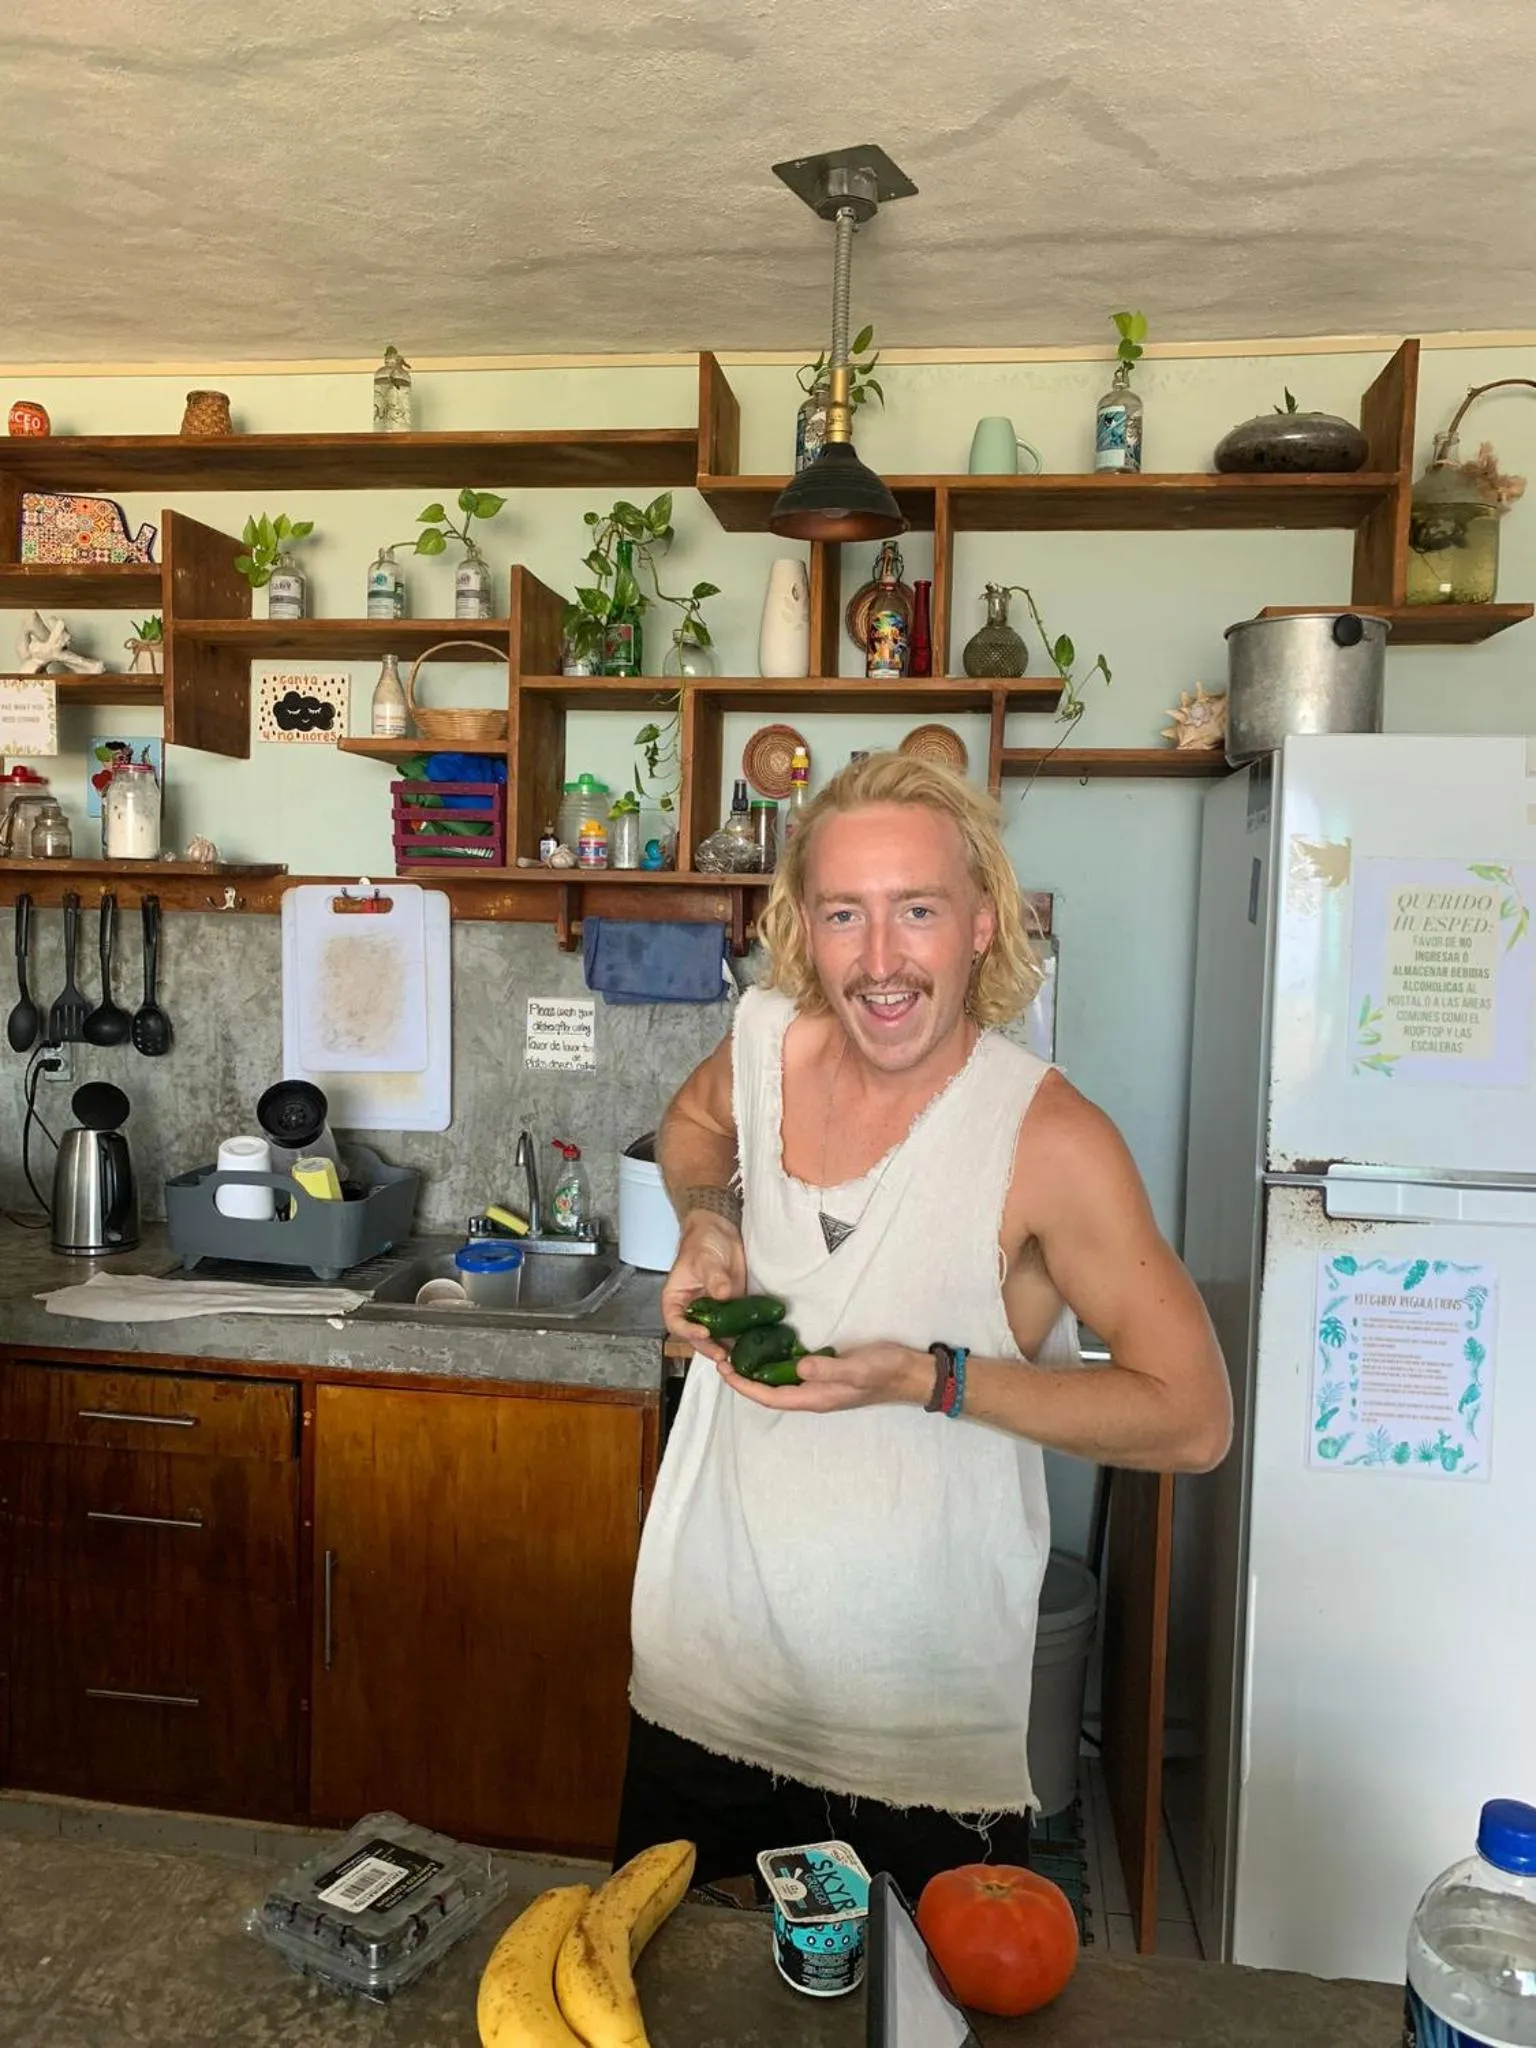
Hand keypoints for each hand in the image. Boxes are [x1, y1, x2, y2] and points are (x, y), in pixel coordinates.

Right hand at [662, 1211, 747, 1362]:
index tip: (703, 1332)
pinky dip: (741, 1337)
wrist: (721, 1233)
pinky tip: (751, 1345)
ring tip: (738, 1359)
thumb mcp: (704, 1258)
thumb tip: (722, 1293)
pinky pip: (734, 1328)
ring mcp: (712, 1312)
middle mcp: (692, 1310)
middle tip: (723, 1355)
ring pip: (715, 1336)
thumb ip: (712, 1276)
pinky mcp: (730, 1310)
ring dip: (726, 1348)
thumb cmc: (702, 1242)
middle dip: (709, 1347)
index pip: (675, 1322)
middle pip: (696, 1336)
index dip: (688, 1331)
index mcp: (676, 1300)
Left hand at [720, 1341, 930, 1413]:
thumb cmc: (885, 1371)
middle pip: (769, 1392)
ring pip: (779, 1383)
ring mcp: (820, 1387)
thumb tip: (798, 1367)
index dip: (744, 1386)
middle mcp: (813, 1396)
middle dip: (744, 1379)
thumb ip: (828, 1369)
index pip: (769, 1397)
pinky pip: (792, 1374)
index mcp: (815, 1398)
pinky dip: (774, 1364)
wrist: (911, 1374)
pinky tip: (768, 1350)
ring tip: (737, 1353)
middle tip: (722, 1357)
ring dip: (756, 1372)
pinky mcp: (827, 1376)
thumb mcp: (857, 1368)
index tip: (723, 1370)